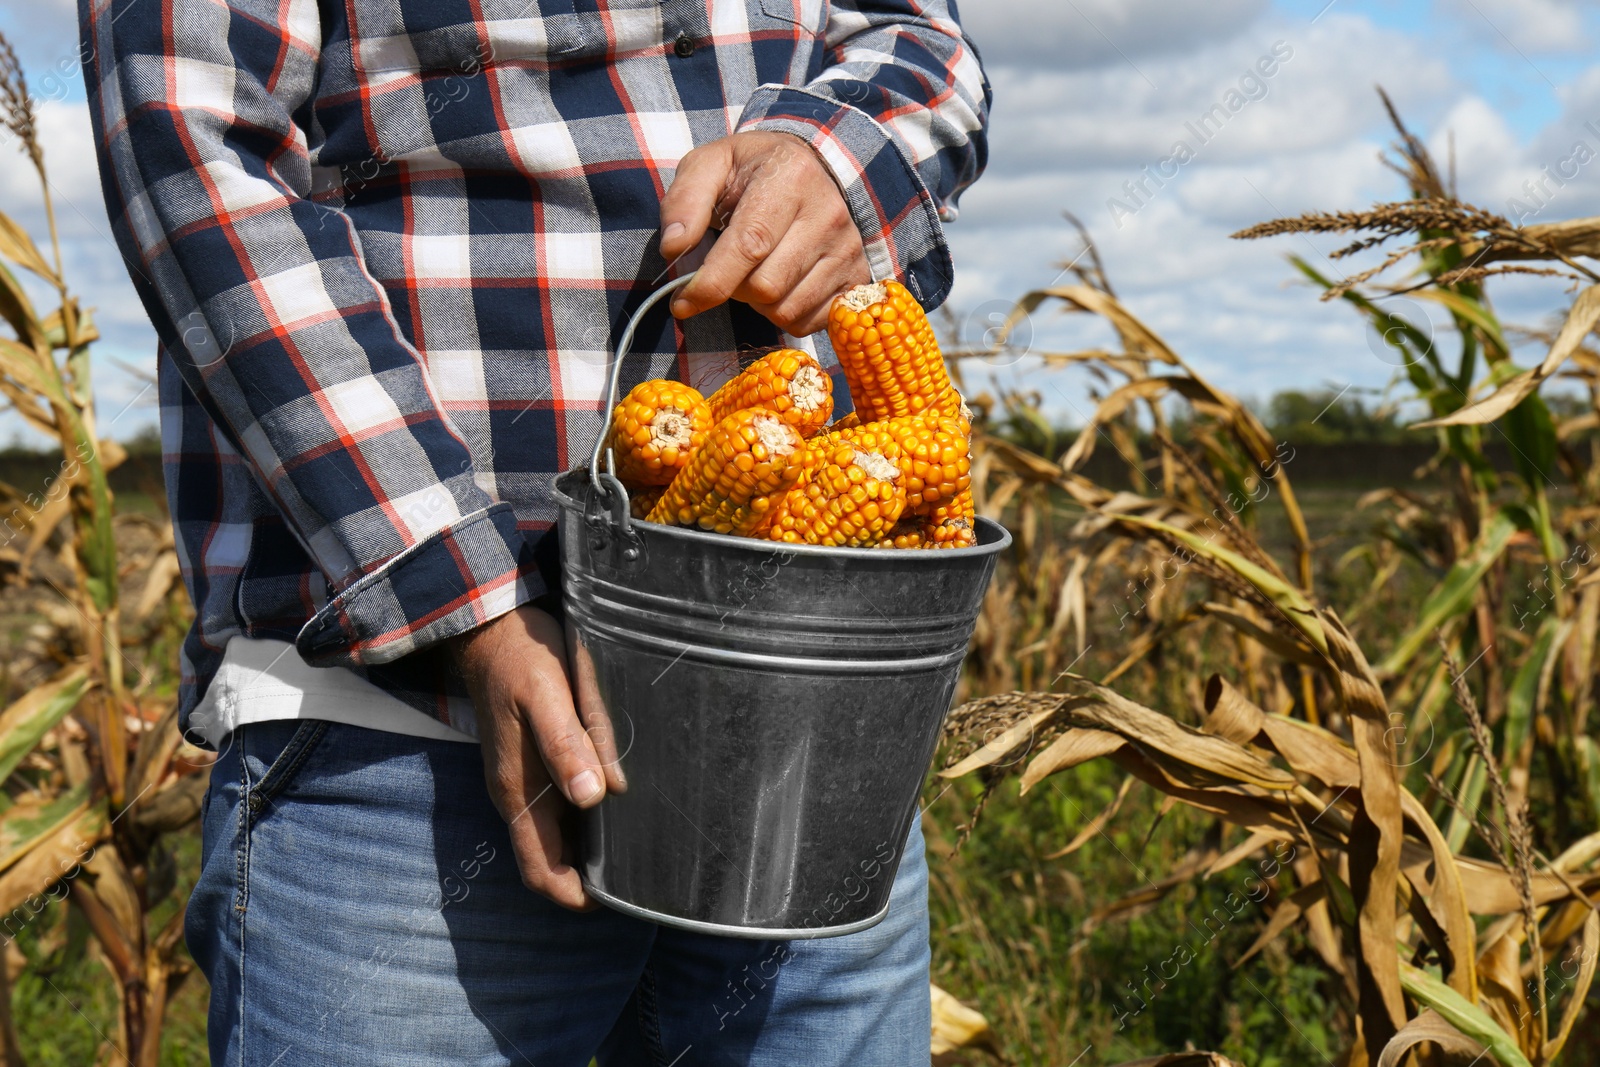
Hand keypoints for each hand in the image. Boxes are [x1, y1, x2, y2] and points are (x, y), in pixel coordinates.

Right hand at [450, 605, 619, 909]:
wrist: (491, 628)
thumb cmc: (520, 660)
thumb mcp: (544, 695)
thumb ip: (566, 745)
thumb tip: (592, 798)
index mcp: (518, 792)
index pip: (542, 872)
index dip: (575, 896)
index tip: (621, 899)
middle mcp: (519, 796)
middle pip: (553, 862)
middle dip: (591, 880)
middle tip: (646, 876)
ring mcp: (526, 781)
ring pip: (560, 838)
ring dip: (593, 851)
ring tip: (645, 847)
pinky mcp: (536, 762)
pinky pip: (563, 808)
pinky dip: (590, 821)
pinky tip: (624, 807)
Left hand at [660, 130, 870, 335]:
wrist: (816, 168)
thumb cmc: (754, 170)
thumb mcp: (711, 165)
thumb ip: (684, 199)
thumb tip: (673, 247)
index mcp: (791, 178)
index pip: (749, 246)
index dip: (710, 283)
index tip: (682, 302)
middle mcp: (829, 214)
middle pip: (765, 287)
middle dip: (732, 290)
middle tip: (727, 270)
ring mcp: (848, 249)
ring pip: (786, 310)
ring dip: (758, 304)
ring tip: (755, 272)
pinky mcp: (857, 277)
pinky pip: (810, 323)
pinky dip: (784, 314)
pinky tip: (780, 285)